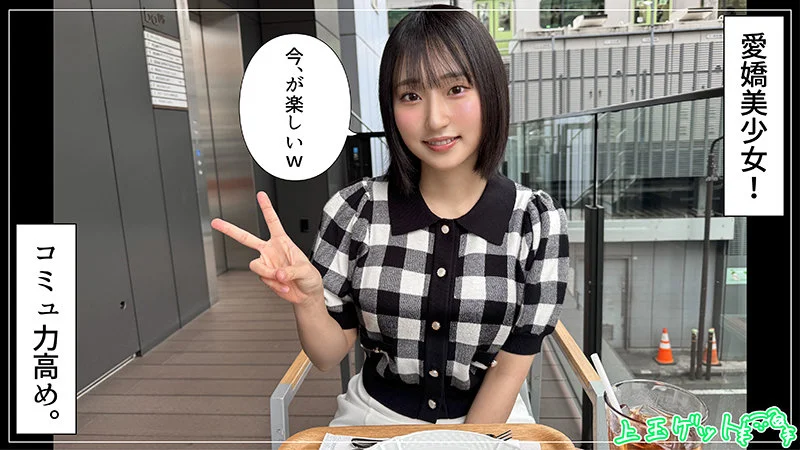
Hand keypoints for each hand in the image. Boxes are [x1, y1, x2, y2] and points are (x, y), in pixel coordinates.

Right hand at [210, 191, 323, 305]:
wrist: (306, 293)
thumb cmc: (309, 277)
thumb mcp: (305, 270)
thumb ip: (290, 271)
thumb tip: (278, 273)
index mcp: (282, 241)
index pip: (272, 221)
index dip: (266, 208)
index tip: (260, 195)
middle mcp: (270, 250)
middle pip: (246, 238)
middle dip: (230, 230)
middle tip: (216, 222)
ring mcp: (266, 263)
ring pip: (255, 265)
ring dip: (268, 274)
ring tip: (282, 279)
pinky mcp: (264, 277)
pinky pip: (263, 279)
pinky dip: (274, 285)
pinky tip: (283, 286)